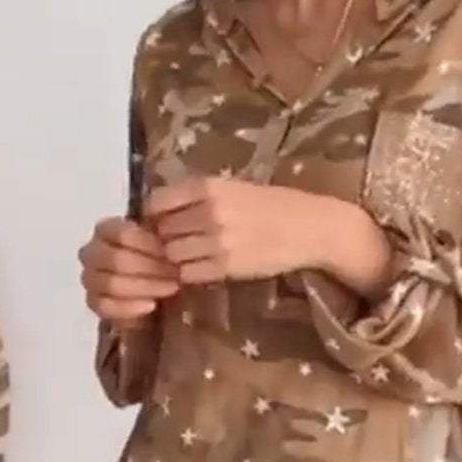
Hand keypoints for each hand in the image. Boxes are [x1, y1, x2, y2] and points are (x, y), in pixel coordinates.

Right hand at [79, 216, 179, 327]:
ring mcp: (89, 278)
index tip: (171, 254)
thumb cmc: (158, 260)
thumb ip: (162, 239)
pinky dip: (131, 307)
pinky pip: (106, 306)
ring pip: (111, 284)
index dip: (149, 244)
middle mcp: (91, 252)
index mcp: (106, 229)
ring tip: (170, 288)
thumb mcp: (162, 244)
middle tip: (176, 273)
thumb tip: (173, 243)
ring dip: (145, 287)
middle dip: (151, 268)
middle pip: (116, 260)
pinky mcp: (93, 302)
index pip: (122, 234)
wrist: (155, 291)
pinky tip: (151, 305)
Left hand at [143, 176, 343, 284]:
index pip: (157, 203)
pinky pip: (189, 274)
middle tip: (178, 243)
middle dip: (165, 239)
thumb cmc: (269, 205)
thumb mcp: (231, 187)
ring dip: (176, 258)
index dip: (155, 215)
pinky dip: (190, 273)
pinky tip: (202, 268)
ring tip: (191, 256)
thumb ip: (197, 196)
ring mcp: (216, 242)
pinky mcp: (225, 267)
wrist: (306, 228)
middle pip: (162, 231)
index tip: (162, 222)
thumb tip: (159, 212)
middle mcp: (208, 212)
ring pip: (172, 255)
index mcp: (207, 187)